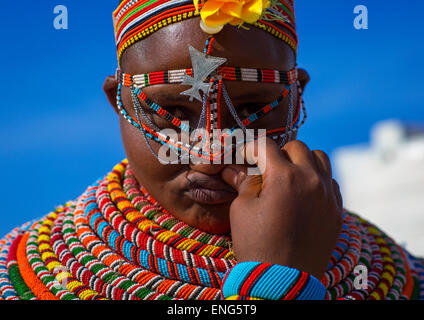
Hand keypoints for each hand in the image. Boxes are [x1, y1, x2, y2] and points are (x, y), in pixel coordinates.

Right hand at [221, 138, 342, 278]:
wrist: (284, 281)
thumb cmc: (258, 245)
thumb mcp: (242, 210)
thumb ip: (244, 182)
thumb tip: (234, 168)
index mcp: (284, 177)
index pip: (266, 146)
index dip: (251, 147)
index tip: (244, 155)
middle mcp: (311, 180)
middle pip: (296, 147)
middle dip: (278, 153)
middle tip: (266, 169)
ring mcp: (328, 194)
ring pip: (319, 158)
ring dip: (302, 161)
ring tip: (289, 177)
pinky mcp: (336, 209)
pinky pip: (330, 181)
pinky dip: (317, 179)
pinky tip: (304, 194)